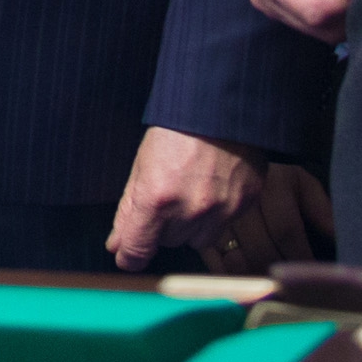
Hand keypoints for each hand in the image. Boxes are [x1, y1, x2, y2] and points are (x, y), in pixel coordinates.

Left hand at [107, 127, 314, 272]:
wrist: (220, 106)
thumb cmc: (176, 130)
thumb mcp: (141, 165)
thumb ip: (128, 210)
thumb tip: (117, 245)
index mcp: (157, 198)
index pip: (138, 249)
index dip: (129, 255)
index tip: (126, 254)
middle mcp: (190, 210)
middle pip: (167, 243)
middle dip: (162, 225)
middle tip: (166, 194)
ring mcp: (222, 210)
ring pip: (197, 240)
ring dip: (190, 225)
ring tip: (190, 190)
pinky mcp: (245, 205)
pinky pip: (223, 226)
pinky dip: (215, 214)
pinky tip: (212, 186)